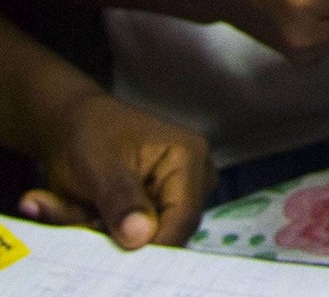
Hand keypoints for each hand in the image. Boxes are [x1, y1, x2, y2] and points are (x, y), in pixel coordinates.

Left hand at [19, 87, 212, 247]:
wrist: (78, 127)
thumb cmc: (91, 136)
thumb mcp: (99, 165)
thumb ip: (121, 199)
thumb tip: (141, 237)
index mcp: (189, 158)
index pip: (183, 219)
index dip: (152, 246)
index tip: (113, 255)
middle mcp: (196, 177)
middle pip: (169, 231)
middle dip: (123, 238)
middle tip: (87, 220)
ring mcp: (182, 192)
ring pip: (151, 237)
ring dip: (113, 235)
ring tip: (86, 212)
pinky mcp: (165, 206)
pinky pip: (142, 236)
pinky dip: (111, 233)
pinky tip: (93, 213)